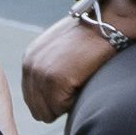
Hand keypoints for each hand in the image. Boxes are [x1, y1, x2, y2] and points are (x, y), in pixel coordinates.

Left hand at [19, 0, 132, 123]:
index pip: (31, 97)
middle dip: (56, 107)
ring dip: (66, 105)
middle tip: (75, 92)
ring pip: (49, 112)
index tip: (69, 93)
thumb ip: (49, 64)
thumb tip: (51, 87)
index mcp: (29, 59)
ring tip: (80, 86)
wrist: (105, 23)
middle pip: (37, 109)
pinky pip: (62, 107)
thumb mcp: (59, 46)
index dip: (51, 101)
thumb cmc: (90, 34)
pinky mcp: (56, 80)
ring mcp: (42, 74)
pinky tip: (84, 84)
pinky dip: (75, 102)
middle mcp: (30, 67)